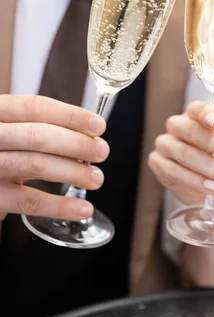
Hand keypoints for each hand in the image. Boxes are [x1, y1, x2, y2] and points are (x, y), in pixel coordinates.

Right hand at [0, 95, 109, 222]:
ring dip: (73, 172)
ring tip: (96, 178)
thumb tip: (91, 135)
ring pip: (35, 164)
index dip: (70, 115)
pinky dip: (59, 206)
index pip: (34, 107)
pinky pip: (28, 201)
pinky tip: (82, 209)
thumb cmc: (3, 153)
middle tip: (102, 152)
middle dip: (76, 143)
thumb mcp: (15, 133)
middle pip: (37, 135)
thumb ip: (43, 129)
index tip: (99, 125)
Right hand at [148, 101, 213, 207]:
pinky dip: (195, 180)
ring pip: (184, 153)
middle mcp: (178, 126)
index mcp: (197, 116)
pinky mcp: (158, 164)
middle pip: (189, 129)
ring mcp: (165, 145)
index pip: (197, 109)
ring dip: (209, 167)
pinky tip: (212, 187)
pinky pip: (174, 171)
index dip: (206, 113)